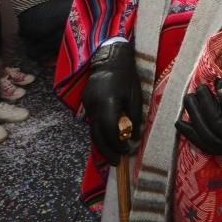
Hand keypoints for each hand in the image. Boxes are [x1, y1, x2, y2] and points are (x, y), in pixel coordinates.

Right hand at [82, 42, 142, 164]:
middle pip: (97, 135)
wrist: (110, 58)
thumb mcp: (136, 97)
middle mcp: (94, 105)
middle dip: (106, 151)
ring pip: (92, 130)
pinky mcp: (86, 103)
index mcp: (107, 102)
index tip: (126, 151)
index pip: (109, 130)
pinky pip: (92, 122)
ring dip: (102, 144)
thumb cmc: (126, 77)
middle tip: (117, 162)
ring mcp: (87, 104)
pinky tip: (108, 140)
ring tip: (113, 155)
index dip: (117, 144)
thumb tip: (134, 137)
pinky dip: (100, 133)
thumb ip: (135, 117)